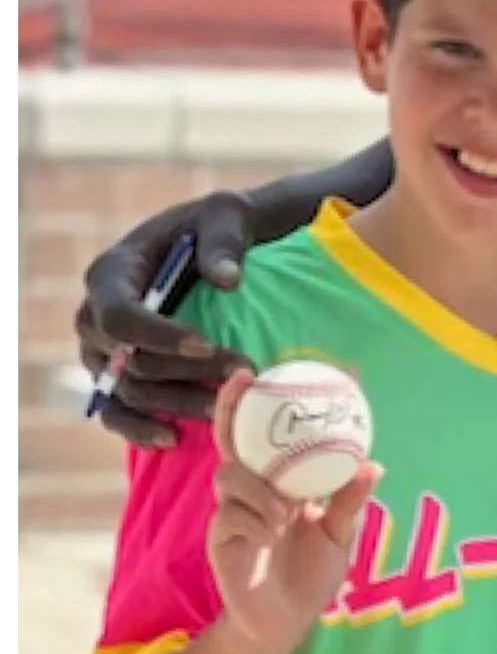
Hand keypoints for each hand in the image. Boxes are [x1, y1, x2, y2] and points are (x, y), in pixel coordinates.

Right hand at [78, 191, 257, 445]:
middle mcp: (96, 316)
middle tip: (242, 376)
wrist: (220, 250)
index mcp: (112, 273)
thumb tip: (227, 279)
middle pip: (125, 361)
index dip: (159, 336)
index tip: (208, 346)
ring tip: (228, 411)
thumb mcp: (228, 215)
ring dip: (178, 405)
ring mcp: (104, 352)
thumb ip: (224, 239)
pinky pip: (116, 413)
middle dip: (184, 374)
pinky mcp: (120, 377)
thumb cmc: (220, 227)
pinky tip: (173, 439)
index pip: (118, 315)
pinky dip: (139, 429)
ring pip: (127, 392)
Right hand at [203, 371, 380, 652]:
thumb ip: (350, 502)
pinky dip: (256, 523)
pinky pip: (230, 515)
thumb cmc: (310, 574)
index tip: (295, 372)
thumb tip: (373, 466)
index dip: (280, 405)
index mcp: (281, 482)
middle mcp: (252, 490)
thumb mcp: (340, 535)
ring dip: (262, 491)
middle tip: (243, 379)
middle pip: (233, 439)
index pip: (274, 436)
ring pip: (231, 475)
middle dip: (232, 406)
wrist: (283, 623)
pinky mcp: (219, 537)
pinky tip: (271, 538)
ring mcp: (231, 511)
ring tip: (286, 514)